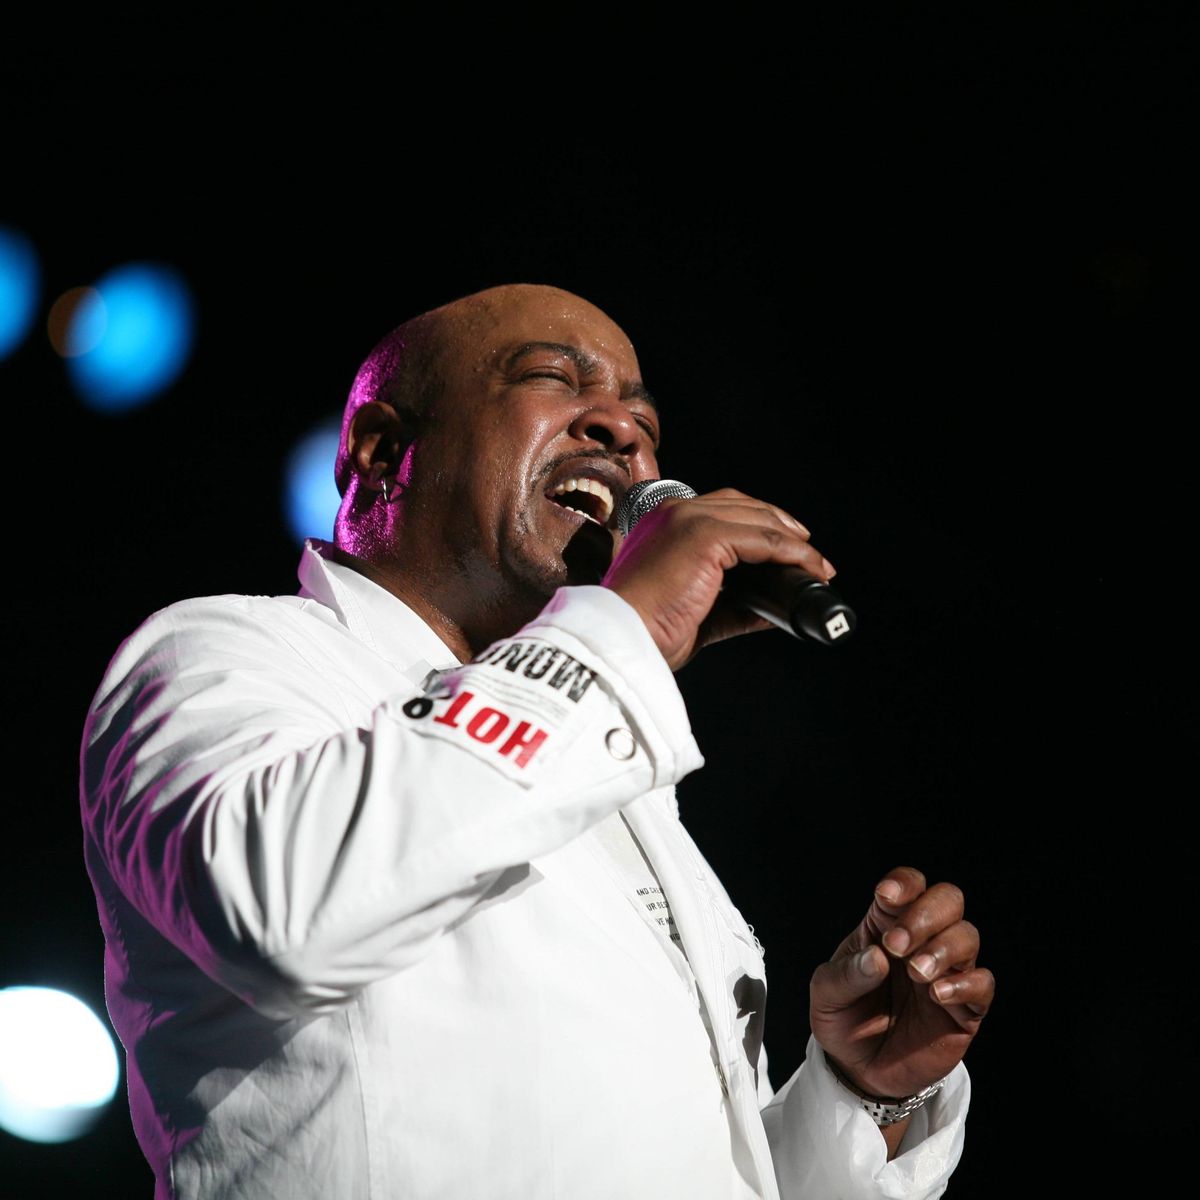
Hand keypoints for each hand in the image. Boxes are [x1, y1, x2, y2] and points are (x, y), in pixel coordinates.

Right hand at [601, 488, 834, 670]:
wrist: (622, 637)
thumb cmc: (646, 631)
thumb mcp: (697, 612)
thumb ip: (733, 604)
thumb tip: (773, 609)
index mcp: (663, 524)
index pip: (722, 509)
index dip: (760, 524)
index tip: (788, 547)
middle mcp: (674, 512)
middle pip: (745, 505)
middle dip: (782, 526)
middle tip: (811, 554)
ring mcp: (689, 519)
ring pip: (759, 520)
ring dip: (795, 542)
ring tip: (818, 566)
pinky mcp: (705, 535)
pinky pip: (765, 540)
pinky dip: (794, 553)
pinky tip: (810, 569)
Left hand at [810, 866, 993, 1099]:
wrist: (859, 1071)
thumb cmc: (843, 1021)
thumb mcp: (826, 994)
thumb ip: (847, 973)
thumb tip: (877, 957)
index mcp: (886, 925)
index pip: (909, 885)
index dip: (904, 883)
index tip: (885, 897)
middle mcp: (922, 941)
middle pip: (948, 899)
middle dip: (925, 914)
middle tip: (896, 945)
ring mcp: (947, 972)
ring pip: (967, 936)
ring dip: (943, 947)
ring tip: (916, 973)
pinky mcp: (965, 1009)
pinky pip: (983, 984)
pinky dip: (964, 983)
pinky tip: (936, 995)